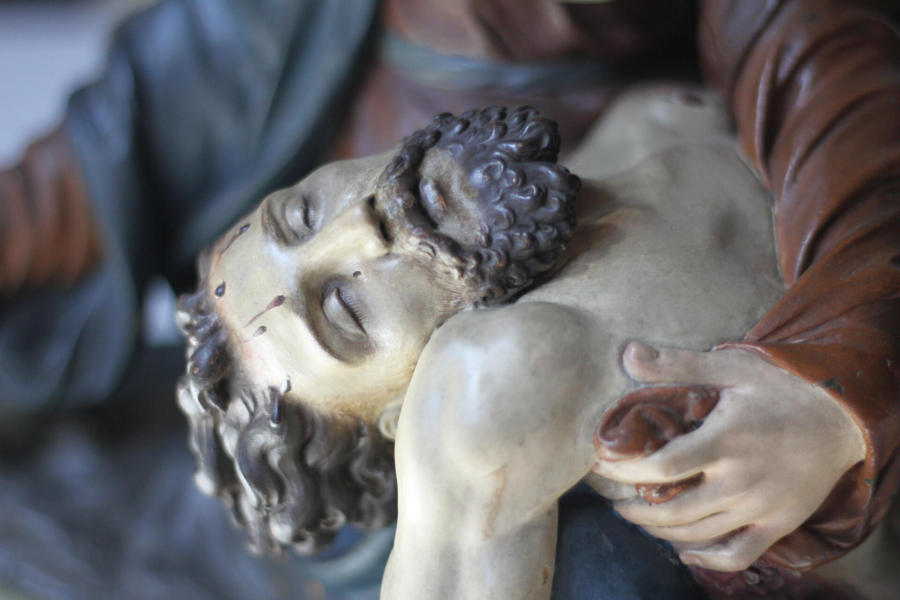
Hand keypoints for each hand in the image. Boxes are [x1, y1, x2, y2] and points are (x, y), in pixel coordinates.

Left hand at [593, 342, 866, 571]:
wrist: (840, 420)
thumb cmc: (780, 389)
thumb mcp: (731, 367)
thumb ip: (679, 365)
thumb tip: (628, 353)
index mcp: (726, 441)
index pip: (664, 466)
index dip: (625, 471)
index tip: (602, 466)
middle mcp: (742, 480)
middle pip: (675, 509)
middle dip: (636, 508)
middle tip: (615, 499)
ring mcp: (761, 506)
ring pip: (699, 533)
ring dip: (660, 530)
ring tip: (639, 516)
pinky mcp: (778, 523)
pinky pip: (739, 554)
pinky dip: (707, 557)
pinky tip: (684, 548)